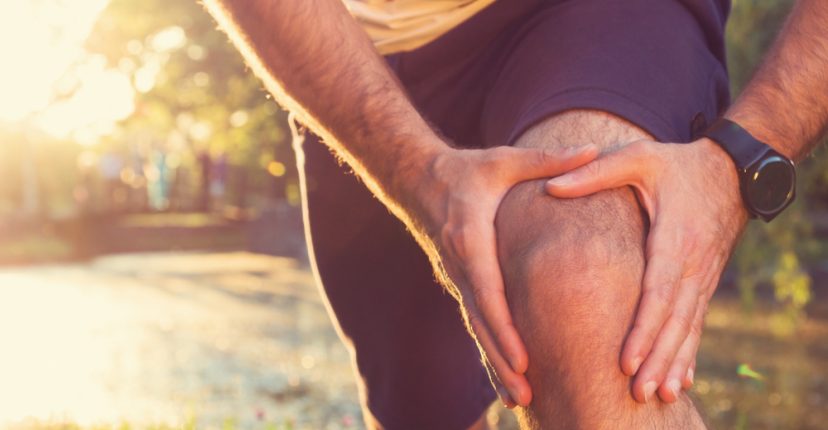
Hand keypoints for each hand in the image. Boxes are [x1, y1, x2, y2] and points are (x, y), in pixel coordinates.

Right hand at [408, 143, 598, 406]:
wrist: (418, 180)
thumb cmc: (467, 170)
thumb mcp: (505, 160)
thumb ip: (548, 160)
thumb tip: (594, 149)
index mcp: (471, 238)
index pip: (488, 290)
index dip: (504, 327)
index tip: (523, 357)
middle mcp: (460, 265)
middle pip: (481, 321)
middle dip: (502, 360)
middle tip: (526, 396)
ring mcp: (457, 278)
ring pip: (477, 329)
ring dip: (495, 365)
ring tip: (520, 400)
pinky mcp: (460, 284)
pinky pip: (476, 322)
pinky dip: (490, 351)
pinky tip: (507, 377)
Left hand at [545, 138, 747, 402]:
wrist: (732, 171)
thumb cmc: (678, 164)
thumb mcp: (638, 158)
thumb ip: (595, 172)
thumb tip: (550, 187)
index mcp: (675, 238)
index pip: (658, 292)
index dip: (643, 328)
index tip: (626, 359)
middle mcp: (694, 264)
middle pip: (674, 320)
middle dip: (656, 358)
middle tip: (638, 392)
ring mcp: (703, 276)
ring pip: (688, 327)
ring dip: (674, 362)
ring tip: (659, 395)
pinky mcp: (704, 282)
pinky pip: (696, 323)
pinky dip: (689, 353)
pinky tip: (681, 380)